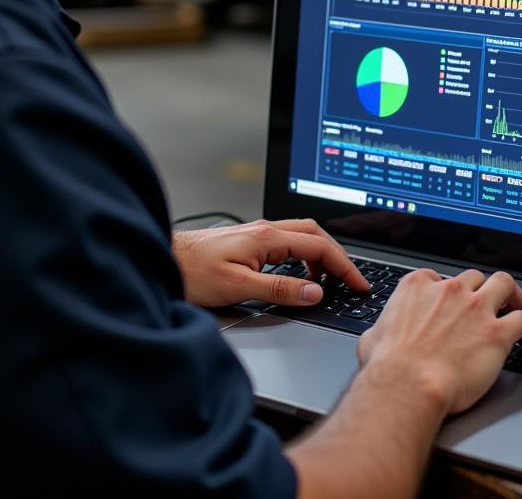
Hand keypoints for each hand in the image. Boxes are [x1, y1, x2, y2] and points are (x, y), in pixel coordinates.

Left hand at [171, 217, 370, 307]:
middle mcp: (264, 229)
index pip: (319, 247)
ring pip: (301, 236)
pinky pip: (287, 242)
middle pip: (315, 234)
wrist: (163, 260)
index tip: (358, 284)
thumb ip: (280, 290)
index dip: (344, 266)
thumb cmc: (192, 272)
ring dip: (320, 255)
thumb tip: (315, 292)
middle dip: (338, 256)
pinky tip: (298, 274)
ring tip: (329, 280)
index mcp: (267, 237)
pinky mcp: (248, 241)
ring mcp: (256, 233)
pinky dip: (303, 256)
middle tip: (351, 281)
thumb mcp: (239, 287)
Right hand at [357, 269, 521, 415]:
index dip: (447, 291)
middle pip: (474, 277)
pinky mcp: (497, 332)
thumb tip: (379, 337)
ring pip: (504, 283)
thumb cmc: (387, 366)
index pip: (438, 278)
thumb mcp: (373, 337)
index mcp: (418, 287)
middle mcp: (449, 291)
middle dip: (481, 288)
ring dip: (512, 294)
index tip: (451, 303)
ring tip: (516, 305)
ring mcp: (475, 308)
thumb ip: (383, 328)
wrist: (407, 385)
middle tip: (487, 302)